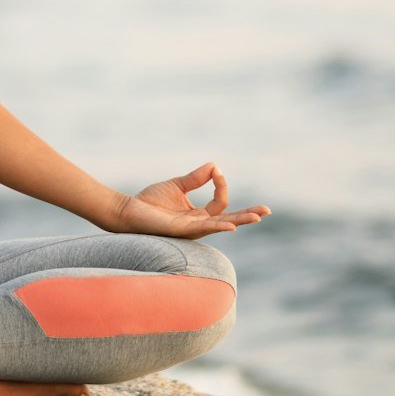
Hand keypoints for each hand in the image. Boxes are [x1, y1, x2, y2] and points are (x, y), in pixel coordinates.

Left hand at [108, 163, 270, 236]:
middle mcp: (198, 225)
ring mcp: (191, 229)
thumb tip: (214, 165)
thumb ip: (196, 178)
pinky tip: (230, 226)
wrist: (128, 210)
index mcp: (198, 215)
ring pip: (220, 225)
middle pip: (229, 220)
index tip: (216, 171)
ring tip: (257, 217)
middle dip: (248, 215)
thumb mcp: (177, 186)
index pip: (220, 203)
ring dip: (239, 221)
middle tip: (266, 211)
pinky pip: (203, 228)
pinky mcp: (181, 230)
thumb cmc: (150, 202)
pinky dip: (218, 226)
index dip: (221, 186)